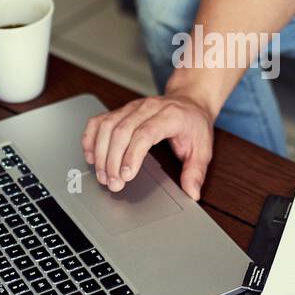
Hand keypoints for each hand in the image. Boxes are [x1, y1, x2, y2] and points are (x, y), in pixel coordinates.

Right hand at [81, 91, 215, 199]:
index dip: (133, 155)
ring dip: (100, 152)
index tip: (126, 176)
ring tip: (102, 176)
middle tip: (113, 184)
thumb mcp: (203, 148)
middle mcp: (148, 108)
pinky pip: (99, 120)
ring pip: (108, 125)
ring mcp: (132, 107)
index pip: (146, 133)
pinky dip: (91, 138)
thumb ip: (196, 172)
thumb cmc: (193, 124)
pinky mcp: (121, 110)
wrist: (189, 101)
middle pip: (122, 131)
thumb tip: (192, 193)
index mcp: (170, 116)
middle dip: (113, 160)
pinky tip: (91, 155)